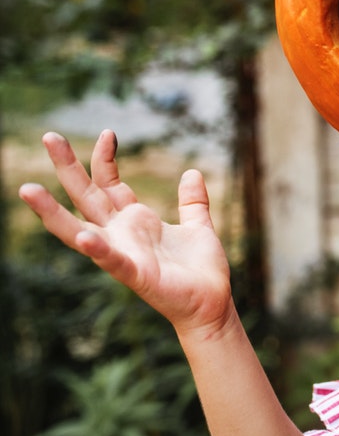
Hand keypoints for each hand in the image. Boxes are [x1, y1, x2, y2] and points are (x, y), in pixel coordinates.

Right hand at [18, 130, 232, 336]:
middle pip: (87, 196)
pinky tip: (86, 235)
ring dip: (52, 212)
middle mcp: (122, 234)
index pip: (110, 183)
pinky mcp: (135, 274)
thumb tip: (192, 172)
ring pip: (80, 229)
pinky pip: (111, 260)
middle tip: (49, 136)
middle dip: (68, 167)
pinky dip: (98, 249)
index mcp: (135, 220)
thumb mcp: (199, 226)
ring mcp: (123, 254)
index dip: (105, 158)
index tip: (108, 132)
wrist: (212, 303)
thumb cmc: (201, 270)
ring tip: (28, 189)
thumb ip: (192, 202)